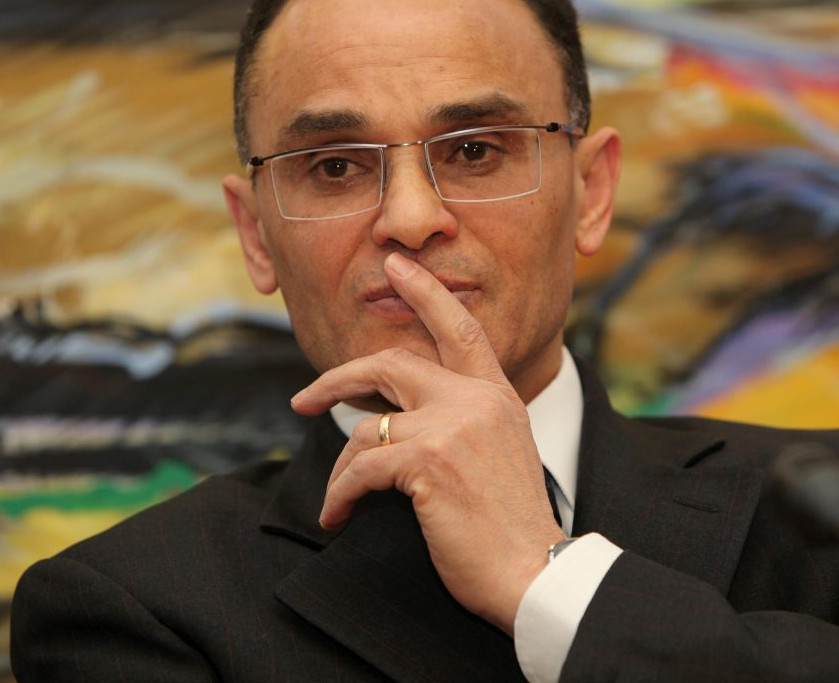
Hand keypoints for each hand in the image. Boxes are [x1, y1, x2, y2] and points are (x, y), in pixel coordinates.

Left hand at [290, 251, 565, 633]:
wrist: (532, 570)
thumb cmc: (510, 525)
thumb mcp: (499, 452)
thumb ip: (463, 419)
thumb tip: (397, 418)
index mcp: (496, 394)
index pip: (459, 328)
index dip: (425, 292)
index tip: (396, 267)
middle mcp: (475, 400)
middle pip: (390, 364)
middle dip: (338, 379)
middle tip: (306, 398)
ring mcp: (451, 427)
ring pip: (365, 428)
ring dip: (343, 469)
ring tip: (342, 500)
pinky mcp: (426, 461)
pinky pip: (359, 468)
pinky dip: (339, 495)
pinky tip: (337, 516)